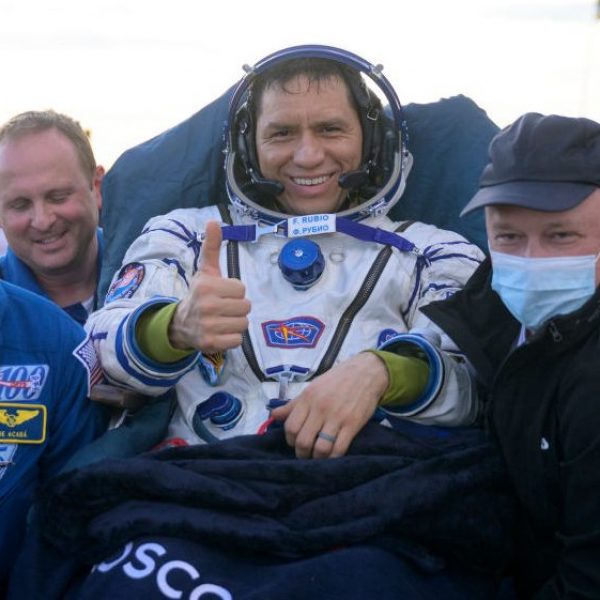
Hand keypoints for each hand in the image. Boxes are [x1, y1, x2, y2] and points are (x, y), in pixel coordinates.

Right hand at [168, 220, 250, 352]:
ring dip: (235, 323)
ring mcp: (208, 326)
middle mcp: (206, 306)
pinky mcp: (211, 343)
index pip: (242, 289)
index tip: (221, 294)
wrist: (181, 324)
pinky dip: (231, 338)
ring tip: (221, 320)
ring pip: (243, 323)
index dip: (234, 292)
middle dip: (237, 308)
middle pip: (245, 306)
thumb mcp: (206, 271)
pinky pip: (237, 340)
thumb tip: (214, 221)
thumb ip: (211, 247)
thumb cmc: (200, 294)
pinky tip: (220, 333)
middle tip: (222, 309)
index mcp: (207, 286)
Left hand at [270, 353, 388, 458]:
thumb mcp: (312, 388)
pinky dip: (333, 457)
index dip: (289, 440)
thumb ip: (293, 404)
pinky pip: (340, 448)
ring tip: (318, 456)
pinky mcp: (353, 424)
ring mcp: (337, 417)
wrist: (365, 372)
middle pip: (303, 441)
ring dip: (317, 457)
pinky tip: (332, 455)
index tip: (294, 442)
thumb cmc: (336, 380)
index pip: (290, 427)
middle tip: (306, 453)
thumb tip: (274, 415)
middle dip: (302, 453)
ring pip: (321, 448)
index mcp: (308, 398)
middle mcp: (320, 408)